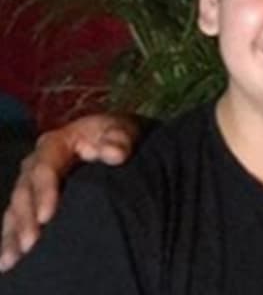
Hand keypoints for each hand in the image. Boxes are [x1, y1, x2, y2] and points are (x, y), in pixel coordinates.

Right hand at [0, 113, 140, 271]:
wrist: (109, 140)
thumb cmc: (115, 138)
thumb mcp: (121, 131)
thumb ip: (119, 140)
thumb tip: (114, 154)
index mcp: (55, 145)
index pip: (45, 168)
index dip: (44, 192)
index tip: (46, 217)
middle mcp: (36, 164)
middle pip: (24, 192)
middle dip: (25, 220)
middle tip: (30, 244)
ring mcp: (31, 184)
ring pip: (15, 210)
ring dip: (13, 235)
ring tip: (13, 259)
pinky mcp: (32, 201)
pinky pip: (15, 221)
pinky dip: (11, 240)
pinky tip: (8, 261)